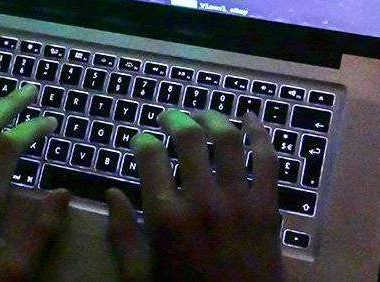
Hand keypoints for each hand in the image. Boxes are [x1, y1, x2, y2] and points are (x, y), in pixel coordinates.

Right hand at [106, 109, 282, 280]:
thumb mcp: (139, 276)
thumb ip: (121, 234)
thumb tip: (111, 195)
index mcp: (165, 216)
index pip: (150, 155)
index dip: (142, 140)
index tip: (141, 141)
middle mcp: (201, 200)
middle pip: (188, 137)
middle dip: (175, 118)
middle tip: (169, 117)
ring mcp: (239, 201)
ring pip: (228, 140)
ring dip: (213, 118)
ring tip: (203, 113)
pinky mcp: (268, 207)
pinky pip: (268, 160)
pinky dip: (261, 134)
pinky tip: (252, 119)